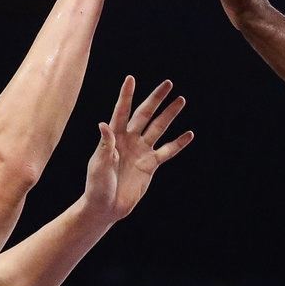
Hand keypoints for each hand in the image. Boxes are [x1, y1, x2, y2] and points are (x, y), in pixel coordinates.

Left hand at [82, 76, 193, 222]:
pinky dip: (178, 143)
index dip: (126, 95)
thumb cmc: (96, 185)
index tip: (131, 78)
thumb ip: (105, 144)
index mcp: (114, 137)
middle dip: (156, 99)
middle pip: (145, 114)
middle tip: (168, 84)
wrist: (106, 206)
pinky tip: (188, 134)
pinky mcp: (150, 165)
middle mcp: (129, 140)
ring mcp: (141, 151)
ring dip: (169, 115)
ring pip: (158, 128)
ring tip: (181, 100)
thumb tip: (104, 124)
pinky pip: (167, 151)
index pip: (121, 111)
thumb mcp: (98, 164)